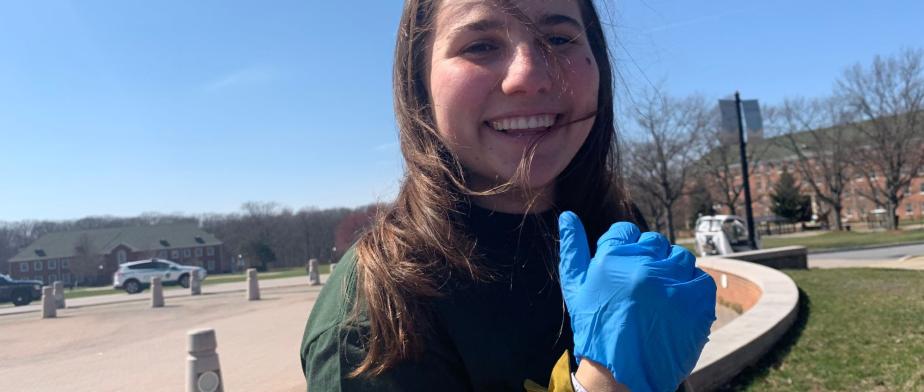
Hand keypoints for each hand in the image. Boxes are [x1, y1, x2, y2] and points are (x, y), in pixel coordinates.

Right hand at [558, 212, 715, 391]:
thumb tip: (568, 215)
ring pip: (679, 257)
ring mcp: (672, 282)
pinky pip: (700, 279)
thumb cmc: (595, 328)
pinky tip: (676, 307)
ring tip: (660, 297)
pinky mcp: (695, 300)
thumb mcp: (576, 288)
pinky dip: (691, 290)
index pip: (626, 231)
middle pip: (654, 242)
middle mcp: (643, 266)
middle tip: (642, 288)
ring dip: (672, 272)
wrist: (621, 372)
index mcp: (612, 260)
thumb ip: (572, 248)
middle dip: (649, 259)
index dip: (626, 247)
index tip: (626, 267)